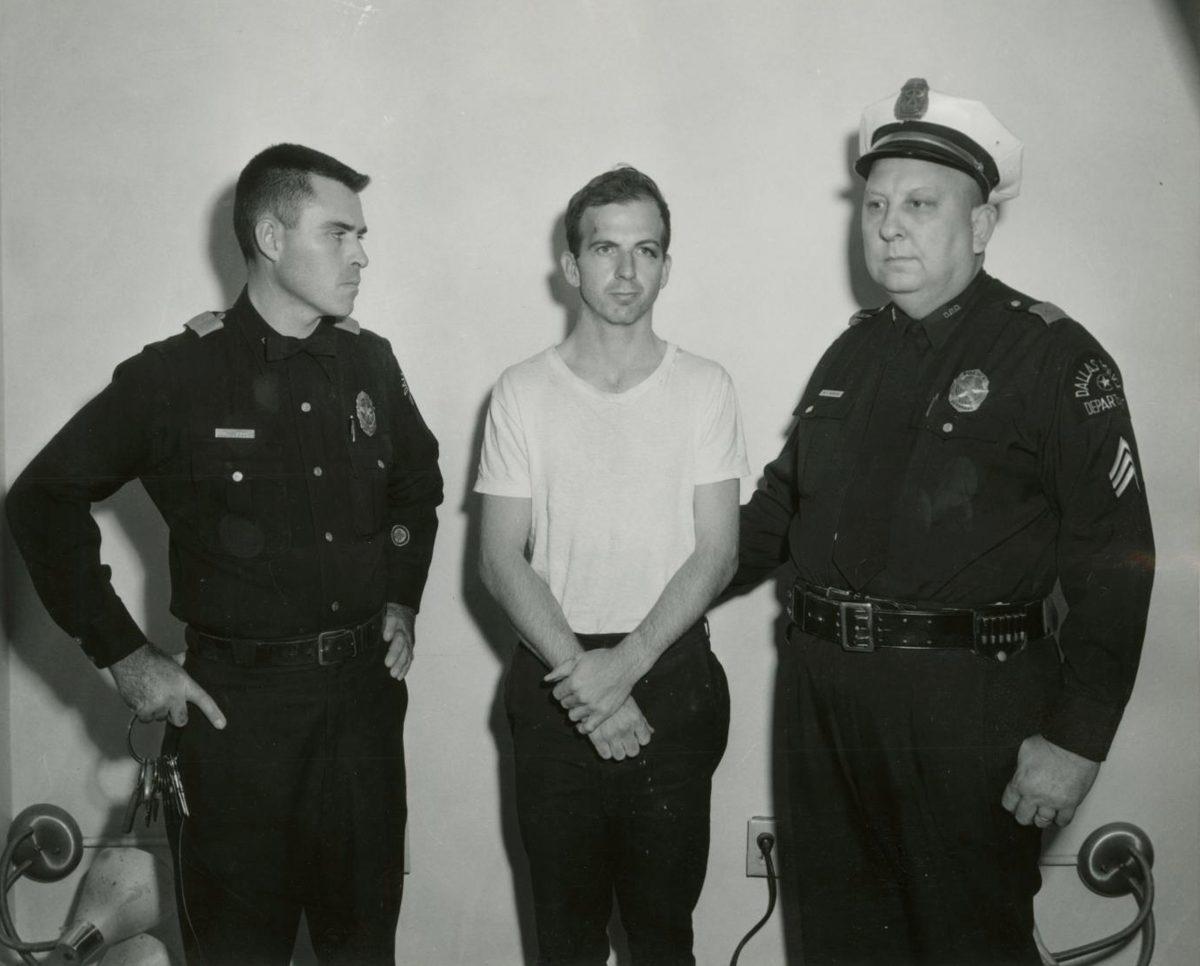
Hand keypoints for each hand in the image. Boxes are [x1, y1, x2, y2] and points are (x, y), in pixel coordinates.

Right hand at [109, 643, 224, 728]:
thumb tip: (188, 659)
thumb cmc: (151, 658)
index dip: (213, 713)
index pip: (203, 700)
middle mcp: (173, 697)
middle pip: (180, 720)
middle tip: (169, 704)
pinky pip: (146, 718)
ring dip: (157, 711)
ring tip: (151, 694)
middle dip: (175, 716)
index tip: (221, 724)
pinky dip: (143, 712)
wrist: (130, 659)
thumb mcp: (174, 661)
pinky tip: (142, 698)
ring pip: (160, 718)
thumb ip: (184, 665)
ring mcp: (158, 705)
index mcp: (184, 684)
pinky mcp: (142, 710)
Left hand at [382, 602, 415, 679]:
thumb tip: (386, 636)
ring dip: (401, 665)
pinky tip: (399, 676)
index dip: (390, 632)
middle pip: (402, 644)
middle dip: (395, 655)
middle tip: (388, 664)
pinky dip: (405, 668)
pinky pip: (409, 659)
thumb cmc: (391, 616)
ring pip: (406, 654)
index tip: (386, 638)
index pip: (395, 628)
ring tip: (394, 674)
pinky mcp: (409, 649)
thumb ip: (386, 623)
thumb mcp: (386, 614)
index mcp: (397, 623)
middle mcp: (405, 634)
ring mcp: (408, 642)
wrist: (403, 614)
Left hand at [545, 647, 637, 732]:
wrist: (625, 664)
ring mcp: (592, 706)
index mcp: (573, 682)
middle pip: (564, 705)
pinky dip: (582, 728)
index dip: (561, 690)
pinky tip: (583, 722)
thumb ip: (560, 670)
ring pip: (573, 716)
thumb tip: (545, 680)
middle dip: (568, 699)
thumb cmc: (601, 659)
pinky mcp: (603, 713)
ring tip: (582, 704)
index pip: (557, 694)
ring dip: (575, 711)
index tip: (568, 688)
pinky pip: (587, 728)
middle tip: (577, 694)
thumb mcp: (578, 658)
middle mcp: (581, 696)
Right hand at [588, 697, 653, 760]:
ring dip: (618, 751)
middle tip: (625, 740)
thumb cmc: (614, 693)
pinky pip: (605, 755)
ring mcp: (610, 734)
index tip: (636, 734)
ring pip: (619, 756)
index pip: (645, 740)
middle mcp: (624, 728)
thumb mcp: (631, 703)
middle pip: (633, 752)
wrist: (593, 687)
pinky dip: (605, 751)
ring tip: (614, 742)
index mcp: (635, 718)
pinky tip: (605, 743)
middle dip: (630, 747)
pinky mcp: (596, 737)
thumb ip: (642, 720)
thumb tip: (651, 731)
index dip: (641, 738)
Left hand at [1001, 734, 1100, 827]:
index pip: (1008, 804)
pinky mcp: (1070, 803)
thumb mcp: (1025, 751)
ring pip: (1043, 822)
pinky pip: (1063, 821)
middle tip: (1027, 810)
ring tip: (1041, 812)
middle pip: (1023, 818)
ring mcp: (1054, 802)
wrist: (1074, 744)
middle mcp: (1035, 796)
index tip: (1014, 803)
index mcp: (1021, 783)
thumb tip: (1020, 774)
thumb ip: (1020, 768)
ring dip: (1041, 818)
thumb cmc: (1051, 743)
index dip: (1011, 804)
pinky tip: (1057, 814)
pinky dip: (1059, 820)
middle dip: (1023, 814)